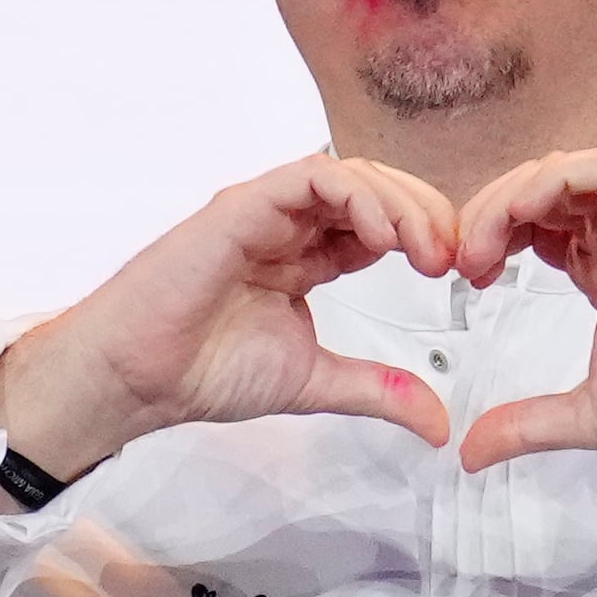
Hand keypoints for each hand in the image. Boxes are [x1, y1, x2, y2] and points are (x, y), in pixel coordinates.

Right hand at [0, 154, 463, 482]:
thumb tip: (438, 423)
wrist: (138, 379)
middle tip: (454, 261)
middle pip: (376, 188)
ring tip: (426, 250)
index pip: (381, 222)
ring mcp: (264, 210)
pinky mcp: (242, 205)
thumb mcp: (315, 381)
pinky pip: (312, 176)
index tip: (458, 277)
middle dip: (425, 215)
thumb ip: (377, 390)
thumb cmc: (201, 371)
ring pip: (350, 173)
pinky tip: (381, 235)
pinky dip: (357, 195)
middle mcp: (287, 223)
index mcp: (305, 255)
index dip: (426, 236)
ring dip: (400, 202)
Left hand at [447, 149, 596, 531]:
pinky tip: (520, 218)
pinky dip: (553, 180)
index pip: (535, 225)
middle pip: (538, 190)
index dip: (491, 237)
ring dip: (511, 195)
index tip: (465, 280)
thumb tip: (469, 453)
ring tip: (482, 248)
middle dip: (487, 213)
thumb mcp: (588, 416)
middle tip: (461, 264)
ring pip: (563, 171)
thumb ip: (528, 425)